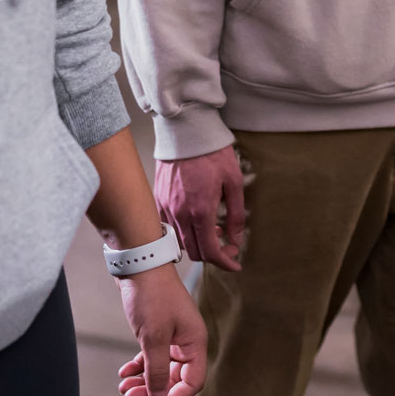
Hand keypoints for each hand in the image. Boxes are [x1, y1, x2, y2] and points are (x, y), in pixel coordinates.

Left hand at [113, 267, 206, 395]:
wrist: (139, 263)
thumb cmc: (151, 296)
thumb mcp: (153, 338)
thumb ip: (157, 372)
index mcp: (195, 342)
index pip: (192, 382)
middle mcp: (187, 341)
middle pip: (175, 378)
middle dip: (152, 390)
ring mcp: (173, 335)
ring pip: (161, 368)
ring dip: (143, 380)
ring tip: (123, 386)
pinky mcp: (159, 330)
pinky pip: (152, 356)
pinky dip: (139, 365)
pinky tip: (125, 372)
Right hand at [154, 146, 246, 269]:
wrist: (185, 132)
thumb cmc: (213, 153)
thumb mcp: (234, 182)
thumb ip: (236, 215)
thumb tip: (236, 239)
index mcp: (200, 211)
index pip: (210, 252)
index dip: (225, 262)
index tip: (236, 263)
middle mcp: (179, 214)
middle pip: (194, 252)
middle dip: (213, 255)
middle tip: (228, 245)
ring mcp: (166, 207)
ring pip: (180, 242)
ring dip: (198, 243)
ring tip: (215, 229)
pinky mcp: (158, 199)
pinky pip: (169, 227)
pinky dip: (184, 232)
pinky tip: (196, 220)